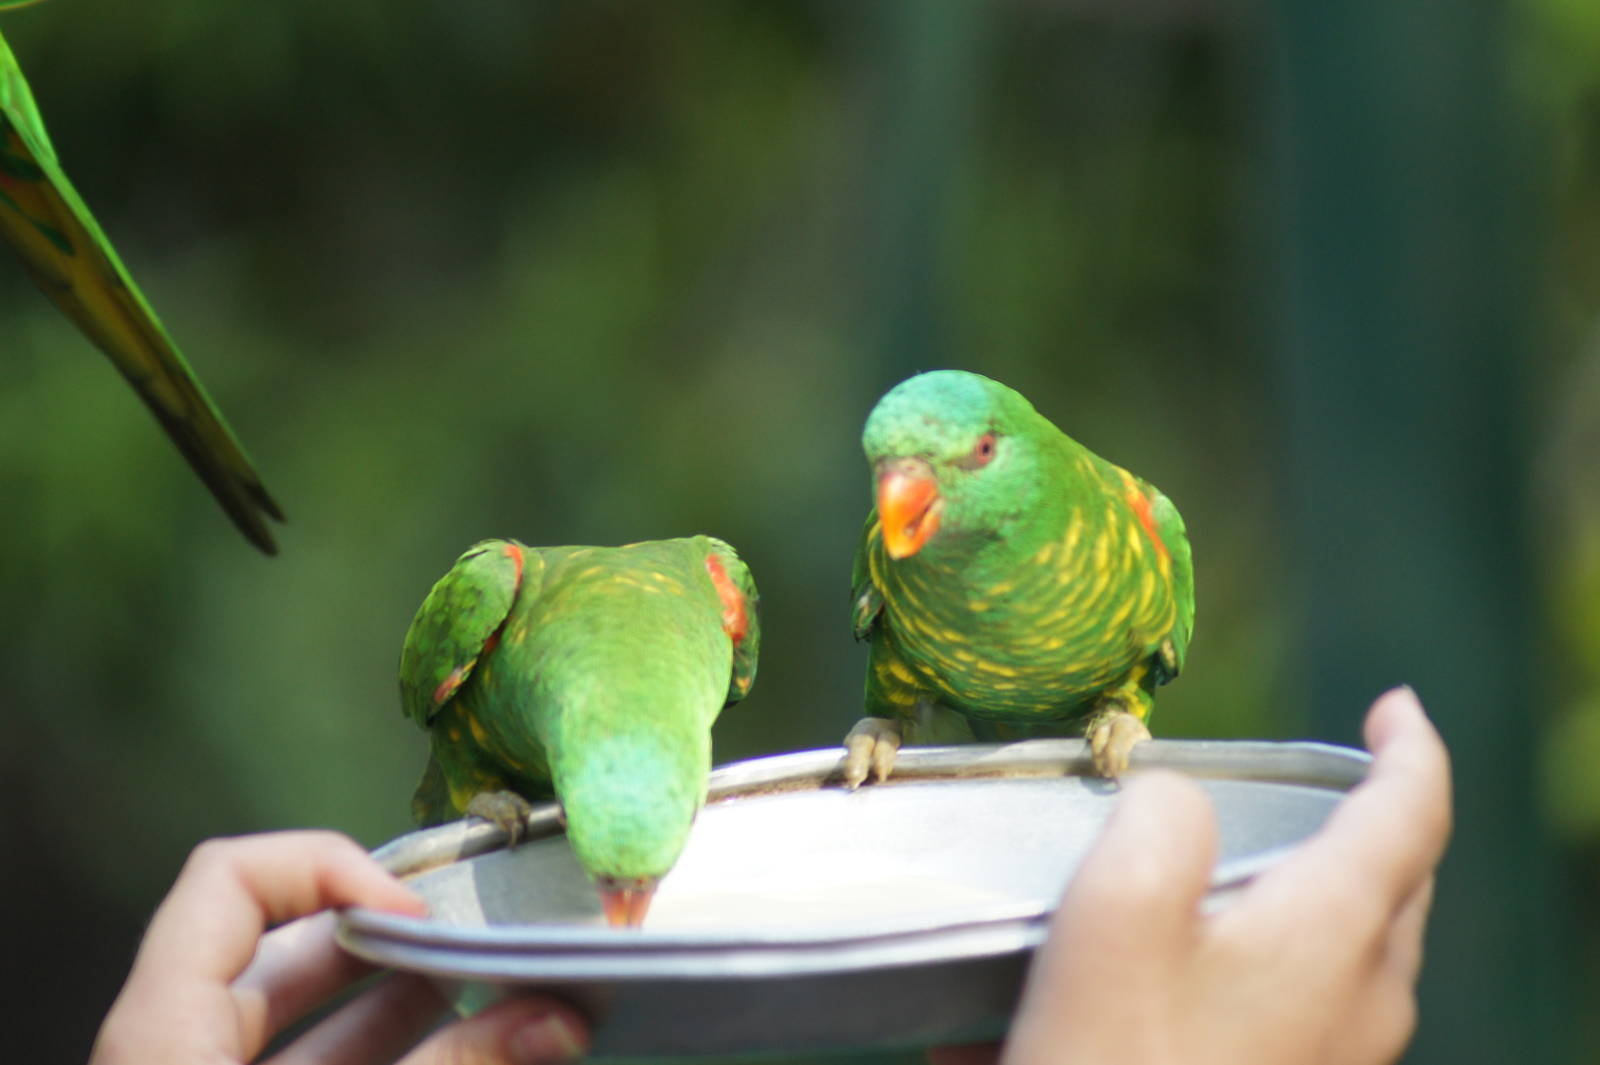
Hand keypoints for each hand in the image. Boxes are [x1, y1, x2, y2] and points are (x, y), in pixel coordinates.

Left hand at [90, 830, 588, 1064]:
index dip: (333, 871)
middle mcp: (175, 1051)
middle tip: (476, 944)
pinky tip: (463, 1052)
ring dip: (405, 1002)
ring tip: (494, 996)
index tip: (419, 910)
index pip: (232, 876)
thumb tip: (560, 1015)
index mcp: (161, 1030)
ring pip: (312, 1023)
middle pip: (285, 948)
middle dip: (393, 940)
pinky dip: (392, 1055)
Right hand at [933, 685, 1450, 1064]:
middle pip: (1399, 887)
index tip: (1393, 704)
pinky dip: (1267, 970)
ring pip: (1359, 955)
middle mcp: (1361, 1003)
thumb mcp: (1114, 919)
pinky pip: (1309, 1014)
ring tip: (1230, 880)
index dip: (1410, 744)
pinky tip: (1156, 990)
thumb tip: (1174, 803)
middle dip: (1373, 824)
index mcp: (1333, 935)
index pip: (1412, 810)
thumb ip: (1160, 821)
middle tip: (1318, 786)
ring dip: (1315, 899)